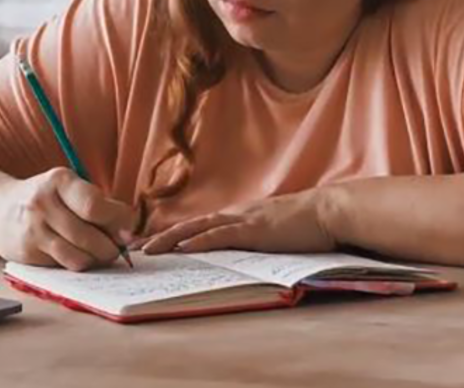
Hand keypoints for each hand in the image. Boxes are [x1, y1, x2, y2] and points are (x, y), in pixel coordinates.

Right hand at [0, 167, 137, 270]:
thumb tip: (128, 231)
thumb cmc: (46, 199)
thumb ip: (98, 204)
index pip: (95, 206)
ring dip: (97, 259)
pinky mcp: (28, 253)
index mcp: (59, 180)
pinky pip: (65, 266)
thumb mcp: (68, 188)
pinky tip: (80, 255)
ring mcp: (33, 230)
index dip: (119, 221)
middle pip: (90, 235)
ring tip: (100, 252)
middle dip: (111, 246)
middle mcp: (43, 203)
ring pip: (79, 256)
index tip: (128, 228)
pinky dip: (80, 264)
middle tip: (117, 246)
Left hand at [137, 188, 335, 254]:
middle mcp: (234, 215)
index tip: (149, 243)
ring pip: (198, 228)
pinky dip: (202, 241)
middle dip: (161, 237)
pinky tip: (185, 247)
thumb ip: (252, 238)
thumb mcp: (271, 231)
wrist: (328, 211)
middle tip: (135, 248)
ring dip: (171, 239)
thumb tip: (236, 252)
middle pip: (189, 224)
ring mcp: (243, 220)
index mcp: (237, 217)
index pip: (198, 226)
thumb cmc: (305, 224)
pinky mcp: (255, 230)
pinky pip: (222, 235)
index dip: (173, 234)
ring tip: (149, 249)